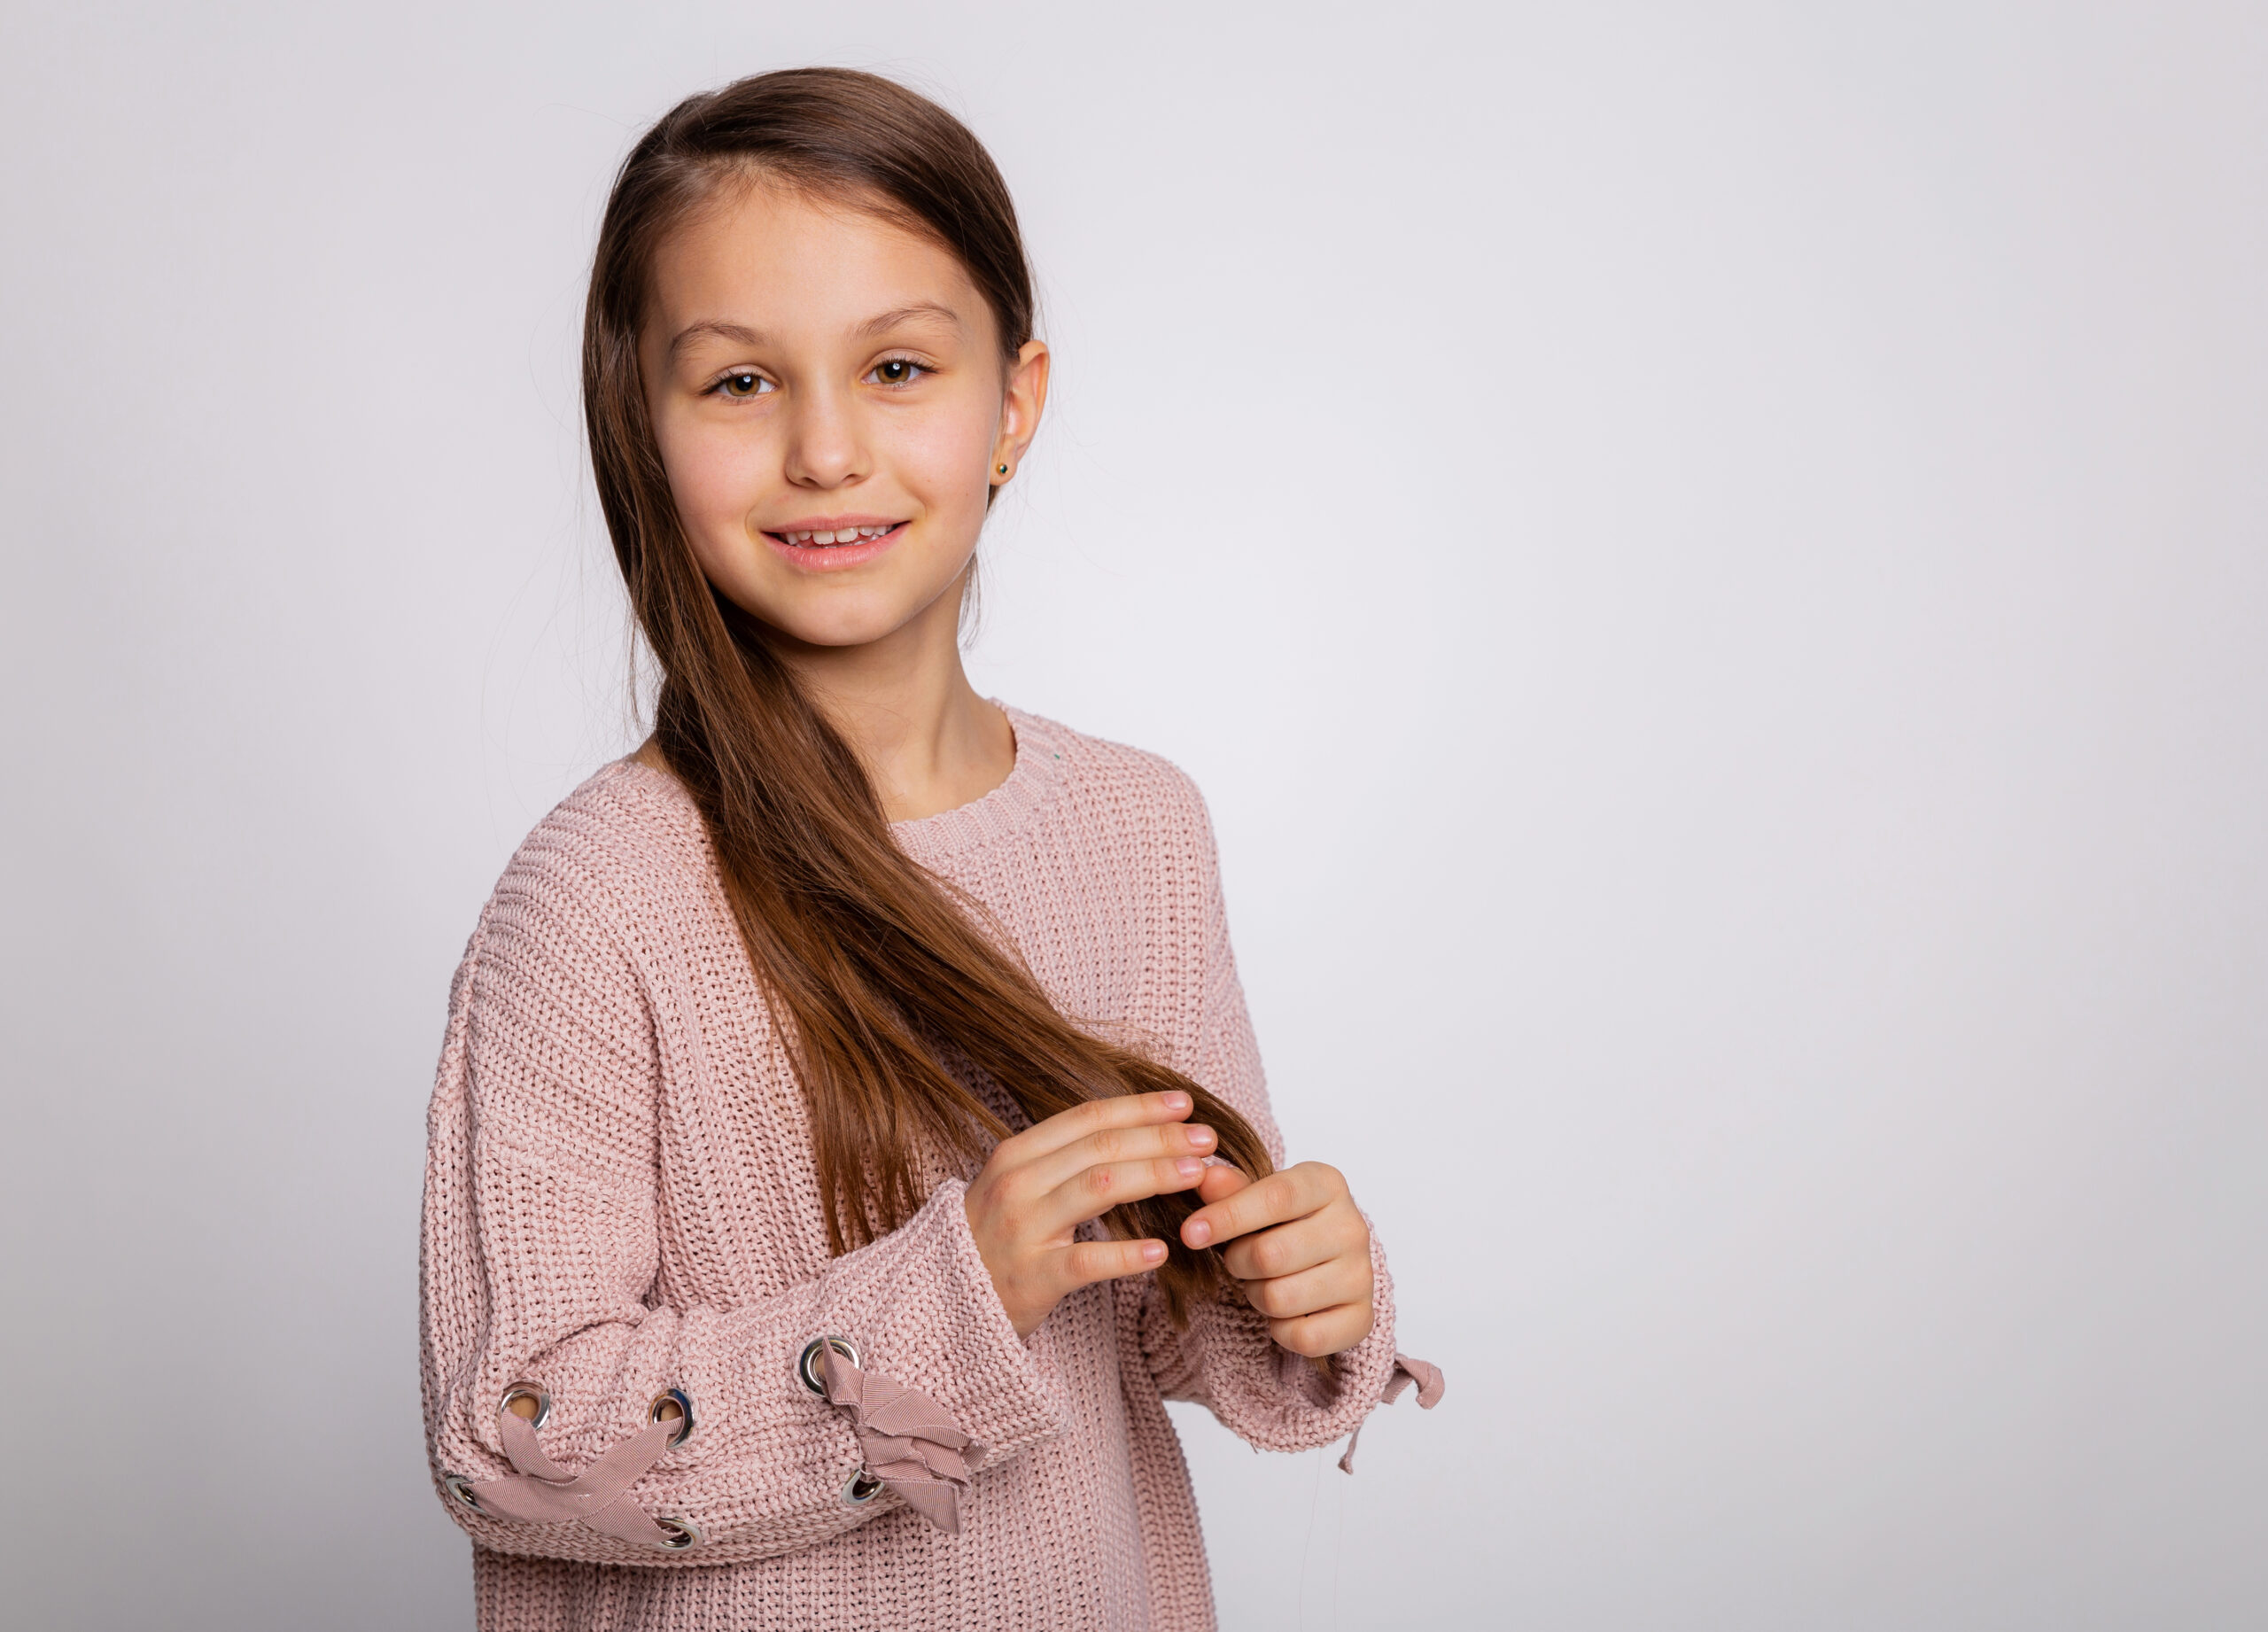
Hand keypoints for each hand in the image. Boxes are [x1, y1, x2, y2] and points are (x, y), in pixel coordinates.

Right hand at [965, 1090, 1216, 1336]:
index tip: (1184, 1104)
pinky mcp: (1031, 1278)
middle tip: (1208, 1139)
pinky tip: (1161, 1251)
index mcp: (1017, 1154)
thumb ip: (1064, 1161)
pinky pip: (1087, 1262)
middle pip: (1102, 1148)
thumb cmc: (993, 1238)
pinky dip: (1127, 1254)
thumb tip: (1133, 1135)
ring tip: (1198, 1175)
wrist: (940, 1299)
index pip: (1088, 1118)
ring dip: (1155, 1175)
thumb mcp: (1017, 1185)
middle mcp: (1018, 1183)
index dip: (1140, 1107)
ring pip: (1099, 1189)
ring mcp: (1023, 1230)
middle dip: (1161, 1138)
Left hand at [1181, 1161, 1374, 1357]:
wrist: (1328, 1260)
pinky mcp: (1362, 1318)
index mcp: (1327, 1184)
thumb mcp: (1258, 1198)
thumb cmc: (1284, 1223)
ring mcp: (1362, 1275)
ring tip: (1264, 1282)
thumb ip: (1230, 1190)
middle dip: (1238, 1262)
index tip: (1190, 1232)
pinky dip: (1280, 1330)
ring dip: (1257, 1296)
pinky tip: (1285, 1312)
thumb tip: (1205, 1177)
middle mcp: (1352, 1227)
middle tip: (1239, 1260)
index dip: (1228, 1216)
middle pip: (1270, 1255)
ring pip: (1281, 1299)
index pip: (1276, 1197)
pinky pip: (1304, 1337)